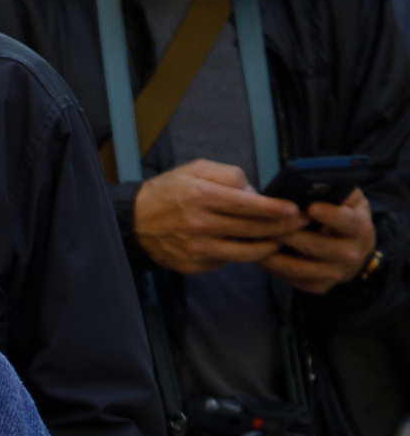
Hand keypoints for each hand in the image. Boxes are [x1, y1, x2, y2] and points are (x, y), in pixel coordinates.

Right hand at [132, 160, 304, 273]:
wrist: (134, 222)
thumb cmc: (168, 192)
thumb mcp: (195, 170)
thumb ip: (228, 176)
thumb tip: (256, 192)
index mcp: (199, 196)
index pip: (247, 205)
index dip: (274, 209)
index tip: (294, 209)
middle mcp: (198, 225)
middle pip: (251, 229)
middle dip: (281, 227)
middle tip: (301, 224)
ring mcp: (196, 249)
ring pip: (244, 252)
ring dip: (269, 246)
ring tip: (283, 239)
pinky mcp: (194, 265)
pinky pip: (227, 261)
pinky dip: (244, 254)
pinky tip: (254, 247)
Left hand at [266, 187, 377, 290]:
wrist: (355, 251)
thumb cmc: (346, 216)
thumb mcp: (349, 200)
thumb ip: (338, 191)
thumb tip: (313, 182)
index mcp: (360, 229)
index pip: (347, 222)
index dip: (330, 215)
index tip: (310, 207)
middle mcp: (350, 254)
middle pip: (315, 245)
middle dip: (288, 234)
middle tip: (264, 224)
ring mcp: (335, 274)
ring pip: (298, 267)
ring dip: (272, 255)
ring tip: (253, 240)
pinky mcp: (319, 286)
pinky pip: (292, 279)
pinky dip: (273, 267)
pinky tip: (258, 255)